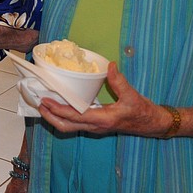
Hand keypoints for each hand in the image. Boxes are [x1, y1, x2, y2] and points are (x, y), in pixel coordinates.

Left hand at [38, 62, 167, 136]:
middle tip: (38, 103)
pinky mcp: (96, 124)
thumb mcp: (133, 96)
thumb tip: (110, 65)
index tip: (45, 101)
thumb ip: (120, 82)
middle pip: (66, 126)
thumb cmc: (143, 112)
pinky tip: (59, 105)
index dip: (58, 110)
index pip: (74, 116)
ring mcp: (95, 126)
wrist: (153, 124)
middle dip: (50, 117)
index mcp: (102, 119)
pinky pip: (75, 123)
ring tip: (44, 104)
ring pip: (69, 127)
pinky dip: (64, 116)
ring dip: (55, 117)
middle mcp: (95, 126)